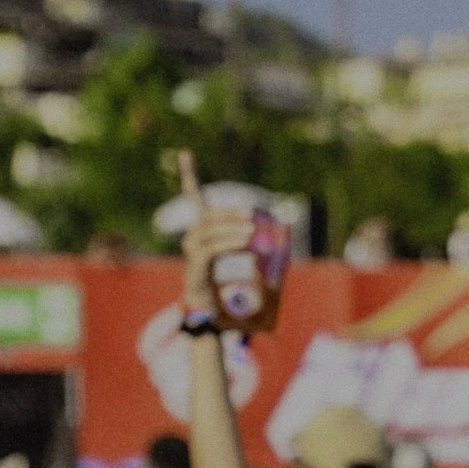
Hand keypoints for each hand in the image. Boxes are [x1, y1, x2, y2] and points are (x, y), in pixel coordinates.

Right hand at [176, 149, 256, 322]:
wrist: (212, 315)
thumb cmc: (230, 288)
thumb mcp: (249, 263)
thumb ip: (262, 246)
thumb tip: (284, 234)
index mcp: (202, 232)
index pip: (194, 198)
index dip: (189, 175)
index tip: (185, 152)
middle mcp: (191, 237)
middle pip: (208, 215)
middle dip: (230, 212)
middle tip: (252, 215)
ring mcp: (191, 250)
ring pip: (210, 230)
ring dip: (232, 228)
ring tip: (252, 231)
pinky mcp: (195, 264)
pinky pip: (212, 248)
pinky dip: (229, 243)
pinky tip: (245, 244)